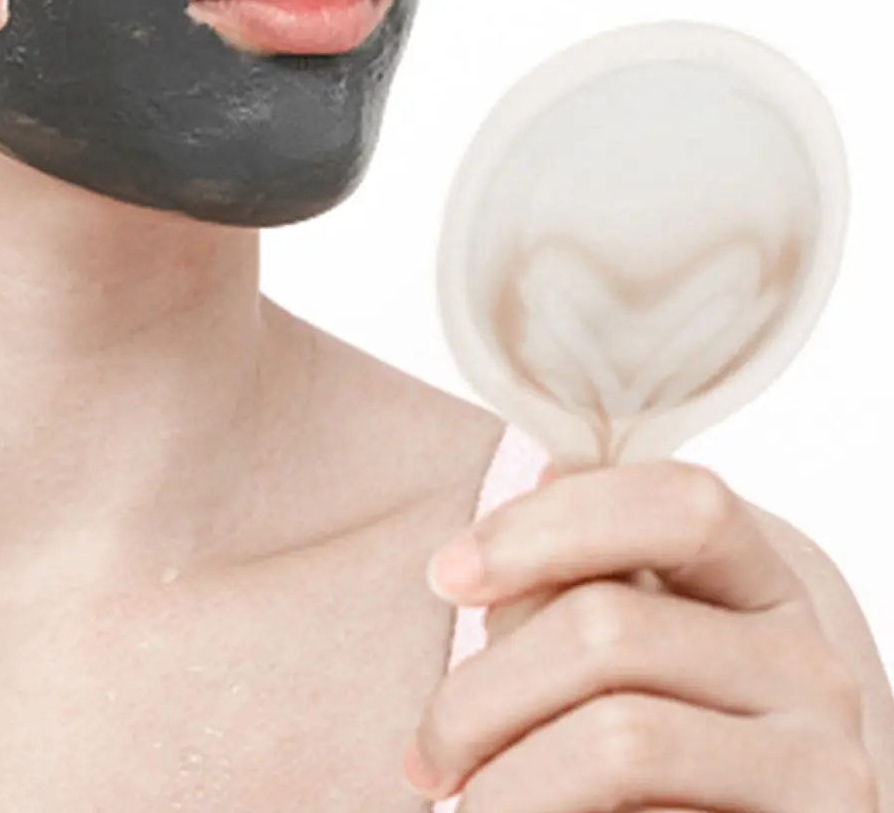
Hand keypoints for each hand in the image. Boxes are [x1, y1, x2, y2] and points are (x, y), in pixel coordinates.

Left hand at [403, 460, 877, 811]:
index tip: (443, 577)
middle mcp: (813, 667)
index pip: (680, 504)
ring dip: (507, 780)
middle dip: (479, 695)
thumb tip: (551, 471)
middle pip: (608, 626)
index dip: (550, 523)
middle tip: (425, 754)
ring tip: (464, 805)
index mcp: (766, 587)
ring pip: (619, 738)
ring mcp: (825, 766)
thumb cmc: (655, 759)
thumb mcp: (633, 650)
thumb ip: (597, 574)